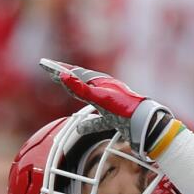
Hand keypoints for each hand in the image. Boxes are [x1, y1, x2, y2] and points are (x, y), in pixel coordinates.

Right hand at [39, 58, 173, 155]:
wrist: (150, 126)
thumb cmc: (128, 110)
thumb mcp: (102, 99)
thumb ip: (83, 90)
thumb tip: (63, 76)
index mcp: (101, 84)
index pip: (76, 74)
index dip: (59, 70)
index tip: (44, 64)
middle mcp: (105, 91)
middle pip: (81, 82)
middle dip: (66, 77)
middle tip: (52, 70)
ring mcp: (111, 105)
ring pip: (89, 99)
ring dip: (77, 94)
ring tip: (66, 89)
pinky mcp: (116, 119)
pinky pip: (99, 120)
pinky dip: (89, 123)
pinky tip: (80, 129)